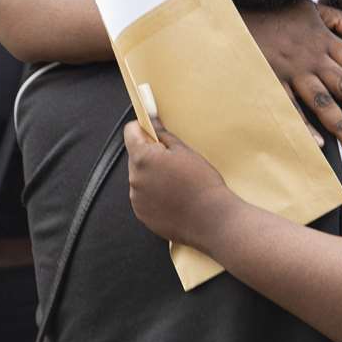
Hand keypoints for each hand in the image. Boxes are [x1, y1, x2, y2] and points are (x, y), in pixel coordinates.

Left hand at [124, 120, 238, 251]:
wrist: (211, 219)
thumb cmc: (201, 183)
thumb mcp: (185, 151)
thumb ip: (163, 135)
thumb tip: (152, 122)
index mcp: (143, 158)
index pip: (130, 132)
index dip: (142, 128)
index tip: (153, 130)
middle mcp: (134, 178)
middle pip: (136, 157)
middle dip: (151, 155)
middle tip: (175, 162)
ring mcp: (136, 199)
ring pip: (140, 178)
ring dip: (152, 176)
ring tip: (177, 183)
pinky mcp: (142, 215)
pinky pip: (144, 197)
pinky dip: (154, 195)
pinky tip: (174, 198)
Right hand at [243, 1, 341, 154]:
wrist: (240, 2)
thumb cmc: (276, 6)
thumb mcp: (312, 7)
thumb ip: (341, 21)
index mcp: (325, 40)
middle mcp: (313, 57)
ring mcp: (292, 70)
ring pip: (322, 102)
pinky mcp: (271, 78)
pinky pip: (290, 106)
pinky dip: (304, 125)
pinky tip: (319, 143)